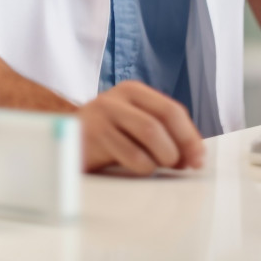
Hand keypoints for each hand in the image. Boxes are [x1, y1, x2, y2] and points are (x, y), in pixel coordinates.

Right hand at [78, 81, 204, 175]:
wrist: (61, 142)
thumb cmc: (104, 138)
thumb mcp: (131, 126)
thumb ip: (160, 132)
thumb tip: (194, 154)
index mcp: (133, 91)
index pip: (172, 109)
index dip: (189, 135)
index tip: (199, 158)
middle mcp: (118, 98)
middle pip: (162, 118)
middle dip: (180, 146)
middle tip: (183, 166)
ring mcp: (104, 114)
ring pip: (150, 133)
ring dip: (163, 156)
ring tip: (157, 166)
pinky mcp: (93, 135)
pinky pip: (131, 154)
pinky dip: (143, 167)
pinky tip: (138, 169)